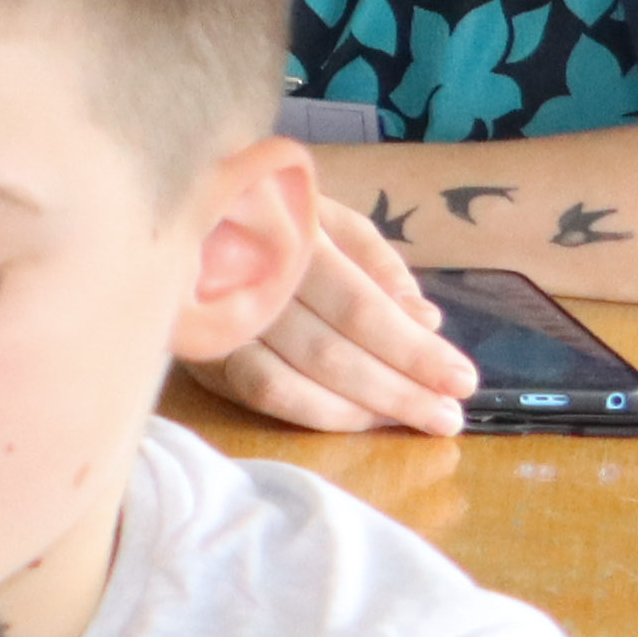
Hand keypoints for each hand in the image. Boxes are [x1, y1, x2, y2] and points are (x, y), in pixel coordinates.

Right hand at [194, 194, 475, 439]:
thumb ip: (380, 266)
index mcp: (291, 234)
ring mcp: (216, 320)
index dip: (413, 350)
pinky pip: (260, 394)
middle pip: (330, 353)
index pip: (360, 308)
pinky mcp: (201, 352)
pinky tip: (358, 417)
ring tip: (415, 419)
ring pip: (292, 383)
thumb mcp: (332, 219)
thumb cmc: (274, 216)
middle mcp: (246, 279)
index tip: (462, 380)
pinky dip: (314, 413)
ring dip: (361, 411)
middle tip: (448, 417)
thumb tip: (426, 323)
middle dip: (398, 391)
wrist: (175, 217)